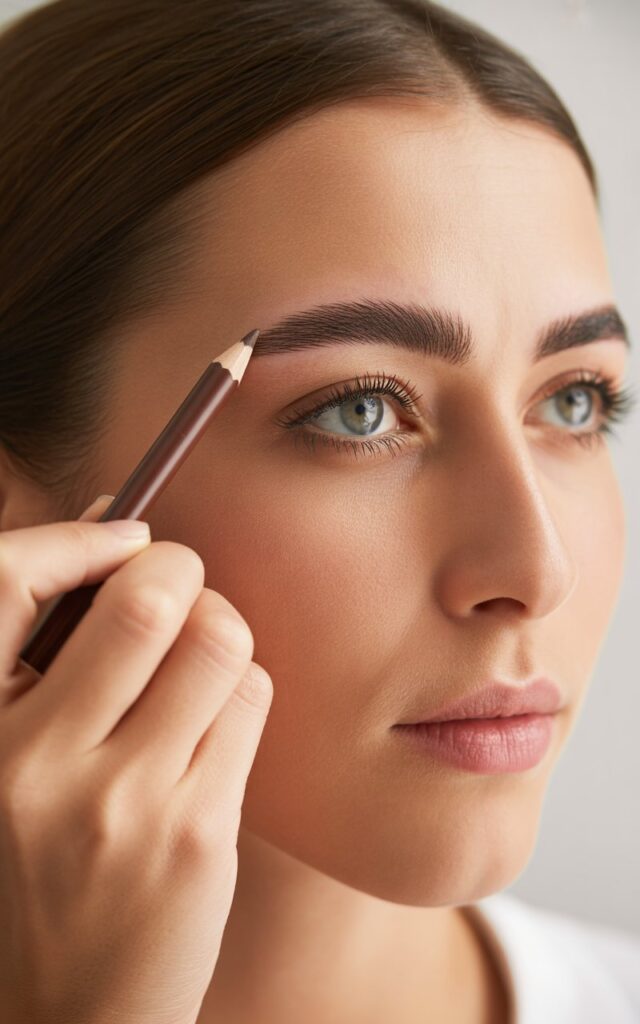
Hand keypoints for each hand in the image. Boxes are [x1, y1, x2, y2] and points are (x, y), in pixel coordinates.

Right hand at [0, 496, 272, 1023]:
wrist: (65, 1017)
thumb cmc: (39, 866)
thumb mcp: (9, 757)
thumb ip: (47, 653)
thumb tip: (113, 526)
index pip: (4, 581)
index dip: (74, 536)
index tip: (121, 529)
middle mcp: (30, 765)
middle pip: (149, 598)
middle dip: (180, 572)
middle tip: (180, 590)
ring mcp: (120, 804)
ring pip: (219, 642)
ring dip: (221, 631)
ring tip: (201, 662)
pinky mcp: (196, 836)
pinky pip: (251, 702)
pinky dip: (242, 692)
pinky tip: (214, 728)